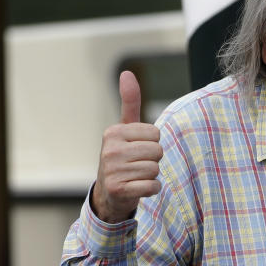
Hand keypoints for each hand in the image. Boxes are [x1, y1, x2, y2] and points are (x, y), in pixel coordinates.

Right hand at [91, 71, 163, 223]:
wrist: (108, 193)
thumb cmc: (122, 156)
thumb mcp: (125, 128)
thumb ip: (130, 102)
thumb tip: (127, 72)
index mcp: (113, 132)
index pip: (155, 134)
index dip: (152, 143)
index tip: (137, 149)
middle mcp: (110, 149)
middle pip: (157, 151)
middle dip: (153, 160)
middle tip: (137, 165)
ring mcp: (112, 170)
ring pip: (155, 169)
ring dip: (150, 176)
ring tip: (135, 176)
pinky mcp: (118, 189)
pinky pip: (152, 186)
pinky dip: (151, 190)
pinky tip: (137, 188)